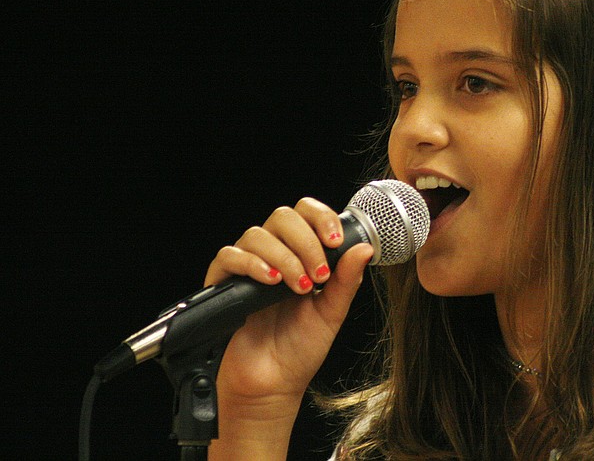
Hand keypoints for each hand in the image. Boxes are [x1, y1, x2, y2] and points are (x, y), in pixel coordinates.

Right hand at [205, 197, 373, 404]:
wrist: (274, 384)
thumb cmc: (300, 349)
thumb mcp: (332, 312)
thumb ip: (347, 280)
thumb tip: (365, 248)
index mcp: (301, 254)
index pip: (306, 213)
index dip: (321, 218)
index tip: (335, 241)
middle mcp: (274, 254)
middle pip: (282, 216)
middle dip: (305, 241)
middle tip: (318, 275)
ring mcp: (248, 267)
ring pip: (257, 234)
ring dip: (283, 257)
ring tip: (298, 288)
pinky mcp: (224, 283)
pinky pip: (229, 256)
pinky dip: (252, 264)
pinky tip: (270, 282)